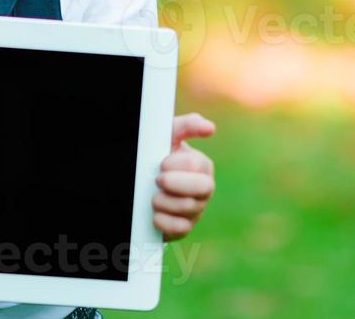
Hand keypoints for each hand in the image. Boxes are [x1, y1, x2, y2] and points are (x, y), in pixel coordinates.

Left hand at [153, 112, 215, 240]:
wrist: (143, 186)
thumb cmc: (159, 157)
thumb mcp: (169, 137)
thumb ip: (187, 126)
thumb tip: (210, 128)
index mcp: (203, 166)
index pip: (198, 165)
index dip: (175, 165)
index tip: (161, 163)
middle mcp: (205, 188)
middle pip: (204, 188)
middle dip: (174, 183)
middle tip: (158, 180)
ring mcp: (196, 210)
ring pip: (188, 208)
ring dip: (163, 201)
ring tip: (153, 196)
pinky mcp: (184, 229)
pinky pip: (180, 228)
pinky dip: (162, 220)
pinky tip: (155, 213)